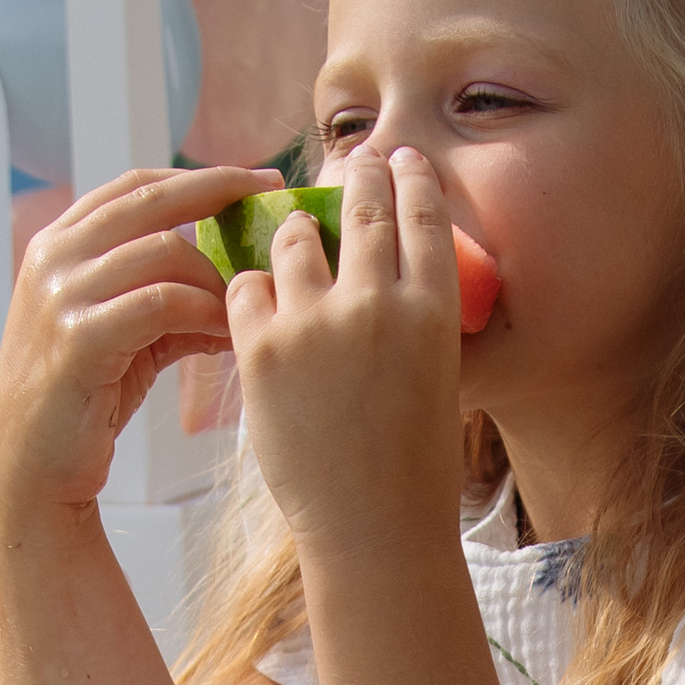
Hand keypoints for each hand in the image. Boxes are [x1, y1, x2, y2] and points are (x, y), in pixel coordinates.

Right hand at [0, 165, 270, 517]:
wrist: (30, 469)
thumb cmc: (80, 400)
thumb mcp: (121, 334)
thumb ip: (166, 300)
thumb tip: (238, 289)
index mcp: (58, 244)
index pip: (136, 184)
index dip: (200, 175)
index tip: (254, 179)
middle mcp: (54, 257)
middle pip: (152, 199)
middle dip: (222, 192)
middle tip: (276, 204)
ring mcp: (62, 294)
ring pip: (165, 252)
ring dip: (217, 278)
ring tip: (246, 309)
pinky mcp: (79, 338)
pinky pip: (162, 304)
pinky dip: (204, 314)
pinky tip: (225, 336)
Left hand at [228, 146, 464, 551]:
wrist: (371, 526)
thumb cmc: (414, 462)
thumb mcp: (438, 374)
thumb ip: (414, 316)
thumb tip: (390, 267)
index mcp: (433, 310)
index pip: (421, 215)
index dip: (408, 176)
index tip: (399, 158)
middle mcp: (375, 304)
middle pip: (362, 209)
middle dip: (358, 176)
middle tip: (354, 162)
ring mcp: (314, 323)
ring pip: (293, 238)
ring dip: (294, 231)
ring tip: (295, 237)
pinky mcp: (261, 349)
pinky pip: (245, 286)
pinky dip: (251, 288)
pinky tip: (259, 301)